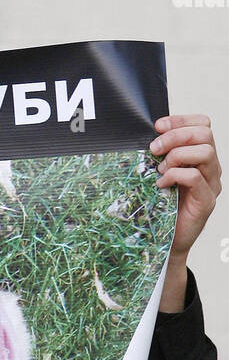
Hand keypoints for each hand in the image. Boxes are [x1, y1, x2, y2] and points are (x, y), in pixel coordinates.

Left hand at [149, 115, 220, 309]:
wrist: (164, 239)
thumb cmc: (160, 205)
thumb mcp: (158, 172)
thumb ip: (159, 153)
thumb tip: (147, 134)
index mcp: (200, 156)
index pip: (203, 124)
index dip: (180, 120)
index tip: (157, 126)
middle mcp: (210, 168)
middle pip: (205, 134)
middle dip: (175, 136)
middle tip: (154, 149)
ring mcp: (211, 184)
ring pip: (205, 152)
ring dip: (176, 155)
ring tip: (160, 168)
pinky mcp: (206, 201)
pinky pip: (195, 177)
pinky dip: (174, 175)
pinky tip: (161, 184)